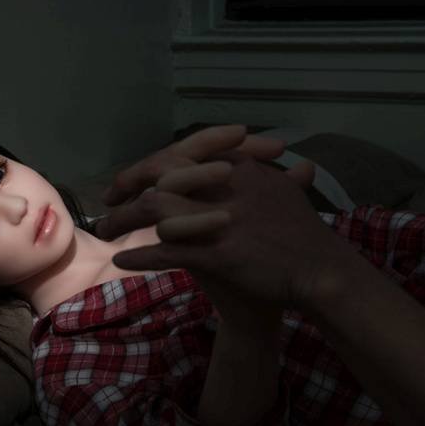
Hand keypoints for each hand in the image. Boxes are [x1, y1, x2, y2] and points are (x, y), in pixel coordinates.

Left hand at [94, 124, 327, 324]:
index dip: (147, 165)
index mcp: (235, 167)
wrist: (320, 270)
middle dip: (127, 185)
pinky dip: (141, 257)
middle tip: (107, 200)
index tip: (127, 179)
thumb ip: (256, 172)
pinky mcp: (218, 253)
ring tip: (104, 231)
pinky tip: (121, 261)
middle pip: (159, 175)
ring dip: (123, 220)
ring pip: (155, 211)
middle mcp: (223, 186)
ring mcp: (219, 219)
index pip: (179, 154)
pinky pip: (168, 252)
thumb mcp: (279, 191)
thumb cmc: (299, 232)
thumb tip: (238, 161)